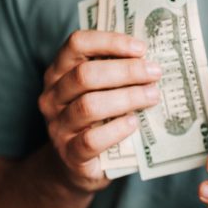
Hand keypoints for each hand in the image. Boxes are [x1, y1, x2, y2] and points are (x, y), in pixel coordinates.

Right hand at [38, 30, 161, 192]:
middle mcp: (53, 96)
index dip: (110, 42)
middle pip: (85, 75)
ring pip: (89, 106)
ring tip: (152, 96)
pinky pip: (91, 140)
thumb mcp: (101, 92)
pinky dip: (116, 130)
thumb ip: (117, 74)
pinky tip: (134, 123)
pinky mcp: (70, 154)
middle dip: (126, 71)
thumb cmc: (97, 120)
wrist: (76, 166)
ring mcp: (58, 126)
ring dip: (126, 98)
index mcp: (60, 72)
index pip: (77, 44)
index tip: (141, 48)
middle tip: (155, 73)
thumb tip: (153, 60)